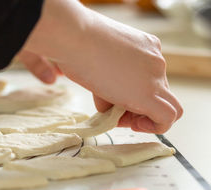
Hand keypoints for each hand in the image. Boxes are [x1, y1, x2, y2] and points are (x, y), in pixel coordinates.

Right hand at [22, 0, 182, 133]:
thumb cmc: (68, 39)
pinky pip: (167, 118)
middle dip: (131, 104)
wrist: (72, 35)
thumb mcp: (77, 55)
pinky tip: (129, 124)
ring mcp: (155, 74)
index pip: (143, 76)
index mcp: (140, 46)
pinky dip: (152, 127)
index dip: (127, 91)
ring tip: (114, 115)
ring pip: (162, 104)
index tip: (107, 96)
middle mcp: (153, 57)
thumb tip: (50, 78)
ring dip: (139, 115)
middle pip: (154, 90)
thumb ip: (71, 68)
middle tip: (108, 107)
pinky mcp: (151, 93)